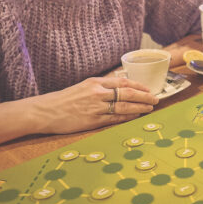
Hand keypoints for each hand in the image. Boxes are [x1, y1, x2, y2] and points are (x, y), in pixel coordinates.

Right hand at [32, 76, 158, 134]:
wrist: (46, 111)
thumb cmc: (65, 99)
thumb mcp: (84, 86)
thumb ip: (102, 86)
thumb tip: (120, 85)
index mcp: (96, 82)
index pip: (123, 82)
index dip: (138, 86)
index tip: (148, 89)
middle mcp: (98, 93)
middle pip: (127, 93)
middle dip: (144, 96)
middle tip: (156, 99)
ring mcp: (96, 107)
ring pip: (124, 106)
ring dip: (139, 107)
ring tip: (150, 108)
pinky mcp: (93, 120)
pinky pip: (115, 118)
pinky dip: (127, 117)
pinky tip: (136, 116)